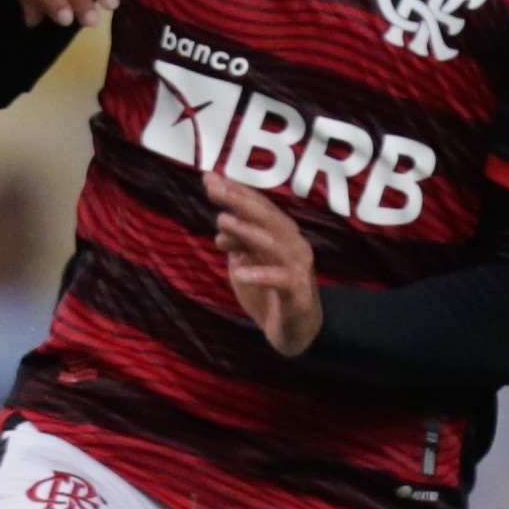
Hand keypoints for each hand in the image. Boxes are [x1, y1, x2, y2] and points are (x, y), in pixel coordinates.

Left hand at [207, 173, 321, 355]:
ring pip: (273, 244)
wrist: (298, 331)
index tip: (210, 177)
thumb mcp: (248, 264)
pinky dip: (261, 275)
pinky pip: (281, 280)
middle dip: (239, 201)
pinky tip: (240, 272)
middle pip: (266, 217)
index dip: (236, 190)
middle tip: (214, 189)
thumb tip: (221, 221)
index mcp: (281, 234)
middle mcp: (292, 245)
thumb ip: (238, 243)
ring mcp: (298, 268)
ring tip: (223, 222)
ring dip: (248, 232)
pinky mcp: (298, 293)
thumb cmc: (271, 293)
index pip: (258, 206)